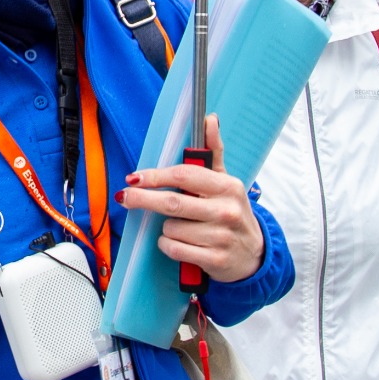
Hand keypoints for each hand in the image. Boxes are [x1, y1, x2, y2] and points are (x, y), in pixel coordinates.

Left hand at [123, 115, 264, 284]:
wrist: (253, 255)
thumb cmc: (231, 213)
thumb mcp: (226, 182)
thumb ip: (213, 152)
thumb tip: (210, 119)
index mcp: (228, 187)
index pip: (185, 176)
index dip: (156, 176)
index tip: (135, 177)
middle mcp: (226, 210)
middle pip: (172, 202)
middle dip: (143, 199)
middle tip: (125, 196)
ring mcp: (221, 236)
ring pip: (170, 228)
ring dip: (166, 228)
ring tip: (181, 227)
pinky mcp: (214, 260)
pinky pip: (174, 248)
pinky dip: (168, 245)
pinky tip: (179, 243)